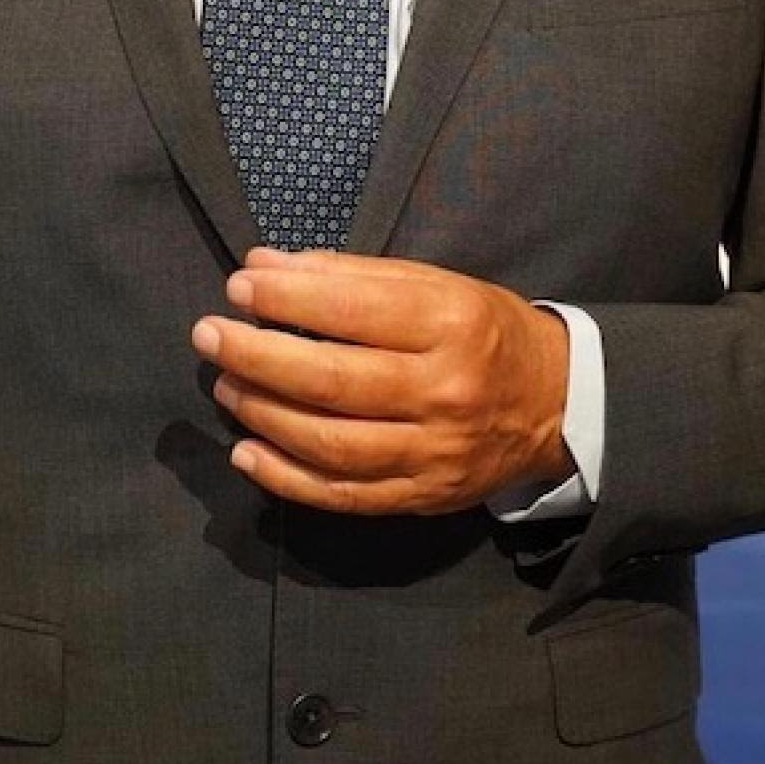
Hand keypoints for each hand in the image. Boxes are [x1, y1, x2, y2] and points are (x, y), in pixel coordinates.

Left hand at [190, 247, 571, 515]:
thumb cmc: (484, 331)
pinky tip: (246, 450)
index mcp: (453, 325)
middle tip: (209, 334)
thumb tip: (266, 265)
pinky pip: (342, 495)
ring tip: (226, 384)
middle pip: (333, 381)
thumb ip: (352, 276)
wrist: (555, 405)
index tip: (240, 284)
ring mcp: (433, 454)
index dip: (288, 297)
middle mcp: (445, 392)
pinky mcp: (422, 498)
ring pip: (330, 443)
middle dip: (257, 355)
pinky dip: (285, 478)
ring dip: (263, 413)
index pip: (356, 309)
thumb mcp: (438, 284)